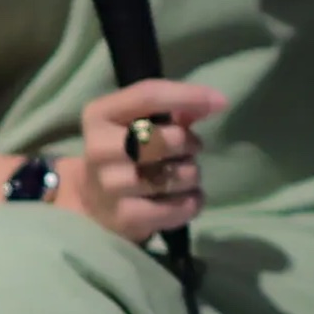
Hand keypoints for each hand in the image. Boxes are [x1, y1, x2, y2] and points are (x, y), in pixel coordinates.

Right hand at [59, 80, 228, 243]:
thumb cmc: (125, 151)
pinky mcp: (124, 218)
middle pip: (166, 139)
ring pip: (177, 176)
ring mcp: (109, 186)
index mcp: (99, 115)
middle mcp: (98, 149)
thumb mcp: (137, 122)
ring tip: (180, 175)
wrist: (91, 200)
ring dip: (191, 174)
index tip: (221, 102)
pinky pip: (179, 207)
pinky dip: (193, 201)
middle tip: (187, 150)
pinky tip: (185, 197)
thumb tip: (214, 102)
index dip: (188, 96)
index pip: (148, 95)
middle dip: (189, 143)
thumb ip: (174, 110)